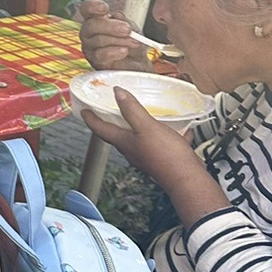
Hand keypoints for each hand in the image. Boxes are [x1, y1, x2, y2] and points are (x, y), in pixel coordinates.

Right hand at [79, 0, 147, 71]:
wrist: (138, 64)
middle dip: (111, 26)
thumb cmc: (132, 45)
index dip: (92, 7)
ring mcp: (90, 48)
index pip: (87, 9)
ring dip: (118, 41)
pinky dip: (114, 52)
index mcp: (96, 20)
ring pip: (98, 40)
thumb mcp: (133, 30)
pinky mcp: (95, 62)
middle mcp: (89, 33)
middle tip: (127, 30)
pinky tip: (124, 51)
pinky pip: (100, 55)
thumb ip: (125, 22)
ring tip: (133, 43)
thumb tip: (117, 16)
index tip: (105, 9)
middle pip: (91, 25)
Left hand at [81, 90, 225, 223]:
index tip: (84, 111)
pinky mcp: (163, 159)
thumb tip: (117, 93)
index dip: (91, 119)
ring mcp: (147, 157)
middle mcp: (132, 151)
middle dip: (113, 121)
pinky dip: (167, 135)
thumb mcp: (146, 126)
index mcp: (124, 142)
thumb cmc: (165, 155)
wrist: (187, 179)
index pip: (100, 130)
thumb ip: (131, 109)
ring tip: (145, 115)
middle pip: (118, 134)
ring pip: (140, 138)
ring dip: (140, 126)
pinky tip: (180, 129)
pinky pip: (162, 143)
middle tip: (111, 109)